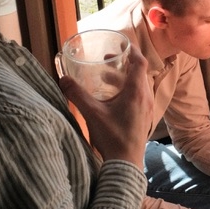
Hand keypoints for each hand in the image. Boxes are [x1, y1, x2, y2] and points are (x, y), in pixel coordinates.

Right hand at [58, 43, 152, 167]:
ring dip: (123, 78)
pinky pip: (138, 97)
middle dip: (123, 64)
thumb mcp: (92, 113)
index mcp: (136, 92)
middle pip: (138, 73)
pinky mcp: (144, 118)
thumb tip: (63, 79)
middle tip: (107, 60)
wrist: (126, 164)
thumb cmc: (112, 137)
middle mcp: (145, 97)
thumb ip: (77, 95)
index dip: (132, 50)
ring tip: (103, 79)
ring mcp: (146, 108)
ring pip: (138, 86)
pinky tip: (111, 99)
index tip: (122, 44)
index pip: (139, 62)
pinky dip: (126, 91)